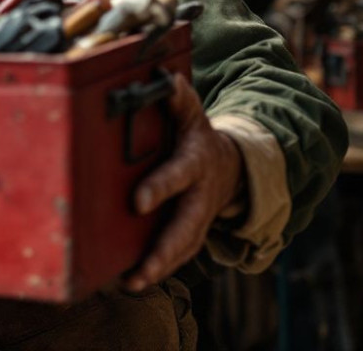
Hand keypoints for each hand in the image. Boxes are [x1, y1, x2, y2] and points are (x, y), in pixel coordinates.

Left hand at [124, 73, 244, 291]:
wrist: (232, 166)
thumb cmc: (198, 137)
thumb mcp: (192, 114)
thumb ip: (178, 98)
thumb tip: (165, 77)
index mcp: (196, 163)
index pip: (177, 176)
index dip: (160, 188)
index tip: (138, 202)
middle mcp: (200, 196)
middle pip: (184, 228)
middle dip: (163, 251)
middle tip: (140, 271)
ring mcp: (199, 219)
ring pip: (183, 249)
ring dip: (158, 268)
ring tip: (131, 284)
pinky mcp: (193, 234)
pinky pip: (179, 255)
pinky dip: (158, 270)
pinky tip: (131, 282)